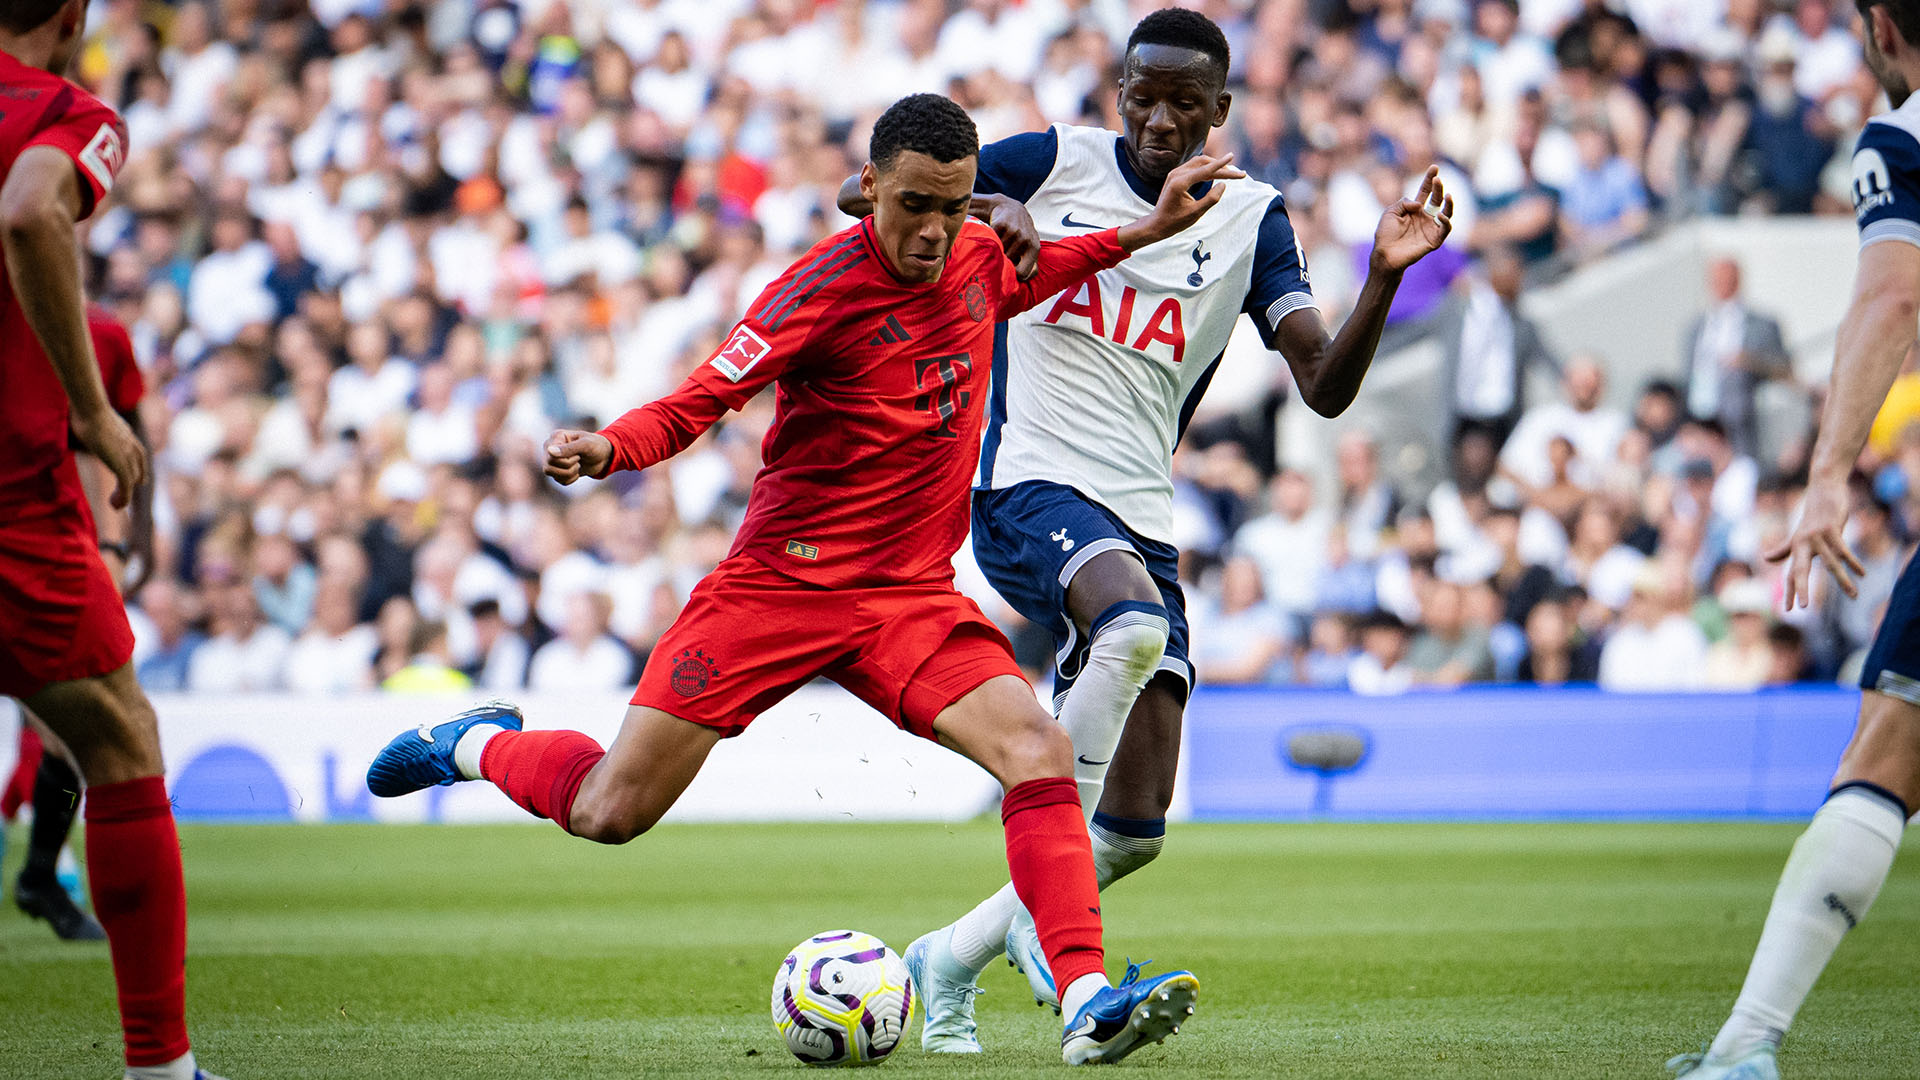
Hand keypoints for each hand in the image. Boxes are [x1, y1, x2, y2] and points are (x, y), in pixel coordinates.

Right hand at [69, 408, 145, 509]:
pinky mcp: (121, 464)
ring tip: (115, 505)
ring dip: (124, 495)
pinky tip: (114, 504)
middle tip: (123, 497)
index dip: (140, 468)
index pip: (139, 454)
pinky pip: (126, 485)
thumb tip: (77, 415)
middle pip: (138, 468)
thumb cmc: (86, 409)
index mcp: (126, 434)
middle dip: (133, 483)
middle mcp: (130, 445)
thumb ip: (92, 421)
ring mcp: (127, 455)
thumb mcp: (92, 416)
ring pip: (131, 480)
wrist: (92, 409)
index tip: (141, 480)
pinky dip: (122, 497)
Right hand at [543, 429, 613, 484]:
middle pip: (548, 466)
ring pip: (551, 474)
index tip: (578, 455)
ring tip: (578, 465)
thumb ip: (568, 448)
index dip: (565, 461)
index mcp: (556, 437)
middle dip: (568, 467)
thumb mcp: (585, 445)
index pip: (550, 456)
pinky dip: (570, 479)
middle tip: (579, 460)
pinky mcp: (558, 469)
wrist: (604, 455)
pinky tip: (577, 472)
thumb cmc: (596, 445)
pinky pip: (558, 480)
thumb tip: (549, 451)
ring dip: (568, 474)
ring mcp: (553, 459)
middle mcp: (550, 447)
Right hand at [983, 195, 1039, 280]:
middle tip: (999, 254)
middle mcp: (1026, 240)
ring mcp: (1014, 231)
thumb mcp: (1030, 248)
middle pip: (1007, 263)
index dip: (1012, 276)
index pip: (1022, 273)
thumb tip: (1022, 282)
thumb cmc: (1021, 234)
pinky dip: (988, 240)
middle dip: (1002, 262)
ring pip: (998, 253)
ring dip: (995, 251)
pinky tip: (992, 235)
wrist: (1011, 209)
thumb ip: (1031, 267)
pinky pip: (991, 241)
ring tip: (997, 243)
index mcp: (1034, 248)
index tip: (1006, 273)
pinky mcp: (1002, 224)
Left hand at [1117, 153, 1245, 250]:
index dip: (1221, 164)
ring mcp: (1175, 173)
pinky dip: (1207, 169)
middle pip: (1203, 163)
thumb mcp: (1196, 213)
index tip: (1232, 156)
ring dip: (1214, 166)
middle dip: (1221, 167)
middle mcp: (1176, 174)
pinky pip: (1194, 168)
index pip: (1205, 169)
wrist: (1157, 224)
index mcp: (1180, 182)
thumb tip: (1223, 184)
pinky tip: (1216, 174)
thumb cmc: (1175, 222)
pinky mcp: (1176, 176)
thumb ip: (1211, 199)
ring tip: (1229, 174)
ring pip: (1199, 163)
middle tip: (1237, 174)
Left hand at [1371, 166, 1453, 272]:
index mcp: (1414, 209)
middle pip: (1436, 199)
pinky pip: (1445, 229)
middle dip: (1438, 188)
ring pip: (1446, 213)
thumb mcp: (1390, 212)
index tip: (1434, 167)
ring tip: (1448, 194)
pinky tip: (1441, 215)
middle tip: (1438, 179)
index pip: (1425, 191)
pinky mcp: (1434, 240)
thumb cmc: (1385, 234)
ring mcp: (1430, 228)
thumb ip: (1403, 202)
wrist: (1384, 254)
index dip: (1429, 180)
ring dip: (1449, 204)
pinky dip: (1446, 222)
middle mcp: (1425, 217)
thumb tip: (1419, 203)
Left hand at [1764, 479, 1864, 608]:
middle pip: (1800, 570)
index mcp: (1796, 548)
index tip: (1787, 610)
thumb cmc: (1813, 515)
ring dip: (1844, 581)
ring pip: (1831, 563)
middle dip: (1801, 589)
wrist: (1823, 488)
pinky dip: (1853, 562)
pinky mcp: (1831, 528)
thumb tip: (1766, 558)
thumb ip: (1785, 548)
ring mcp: (1817, 536)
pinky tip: (1862, 573)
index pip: (1791, 574)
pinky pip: (1844, 549)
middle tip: (1804, 607)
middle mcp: (1803, 543)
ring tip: (1854, 596)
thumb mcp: (1799, 534)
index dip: (1790, 591)